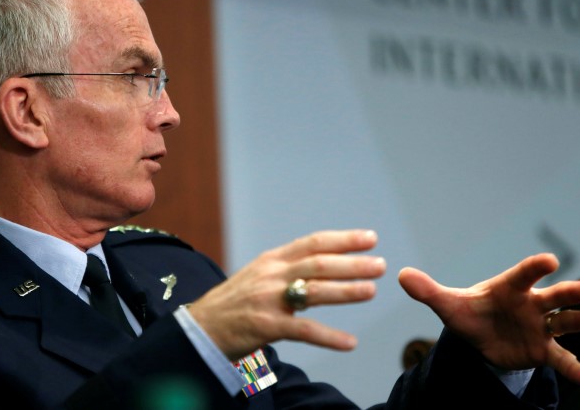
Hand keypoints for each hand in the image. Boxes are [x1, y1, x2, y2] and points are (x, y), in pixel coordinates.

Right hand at [187, 229, 385, 360]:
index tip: (370, 237)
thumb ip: (286, 268)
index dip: (343, 239)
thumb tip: (321, 262)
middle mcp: (271, 275)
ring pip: (313, 291)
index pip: (312, 243)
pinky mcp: (266, 326)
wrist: (200, 327)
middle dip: (351, 263)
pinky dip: (329, 337)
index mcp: (271, 260)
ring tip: (371, 290)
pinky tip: (350, 343)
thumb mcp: (257, 275)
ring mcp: (268, 300)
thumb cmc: (233, 303)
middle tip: (379, 264)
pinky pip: (303, 331)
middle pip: (317, 263)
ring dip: (345, 291)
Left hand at [398, 253, 579, 385]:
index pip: (524, 274)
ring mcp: (540, 327)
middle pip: (554, 296)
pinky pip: (560, 359)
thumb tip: (401, 275)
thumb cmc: (469, 312)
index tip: (550, 261)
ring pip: (563, 322)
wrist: (479, 337)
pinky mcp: (542, 350)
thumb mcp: (448, 304)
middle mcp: (531, 303)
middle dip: (571, 292)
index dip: (536, 267)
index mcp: (510, 287)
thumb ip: (428, 291)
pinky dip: (573, 368)